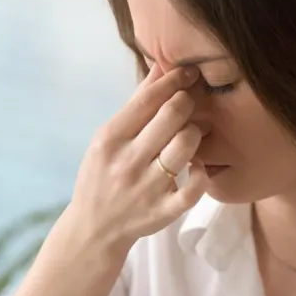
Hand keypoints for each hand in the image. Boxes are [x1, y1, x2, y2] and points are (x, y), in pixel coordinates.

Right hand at [59, 63, 208, 261]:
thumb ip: (137, 104)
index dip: (174, 80)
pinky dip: (202, 172)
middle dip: (188, 101)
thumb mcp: (108, 138)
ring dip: (196, 133)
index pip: (148, 99)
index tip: (190, 72)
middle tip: (193, 101)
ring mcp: (147, 188)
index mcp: (111, 138)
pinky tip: (198, 165)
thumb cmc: (103, 174)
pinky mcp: (164, 211)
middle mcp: (128, 161)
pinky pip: (195, 187)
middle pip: (172, 116)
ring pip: (186, 146)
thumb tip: (160, 67)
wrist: (94, 228)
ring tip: (195, 131)